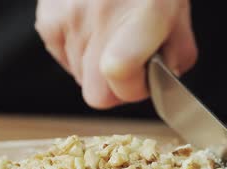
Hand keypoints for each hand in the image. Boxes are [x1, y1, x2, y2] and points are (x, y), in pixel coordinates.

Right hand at [35, 0, 197, 108]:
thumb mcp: (178, 15)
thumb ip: (176, 57)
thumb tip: (160, 84)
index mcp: (142, 16)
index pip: (120, 72)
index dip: (133, 88)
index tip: (143, 77)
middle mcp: (101, 16)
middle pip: (97, 95)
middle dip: (115, 88)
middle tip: (129, 64)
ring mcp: (70, 18)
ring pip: (81, 77)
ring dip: (97, 67)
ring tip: (110, 34)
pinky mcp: (48, 19)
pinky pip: (63, 58)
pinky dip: (78, 51)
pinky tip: (92, 28)